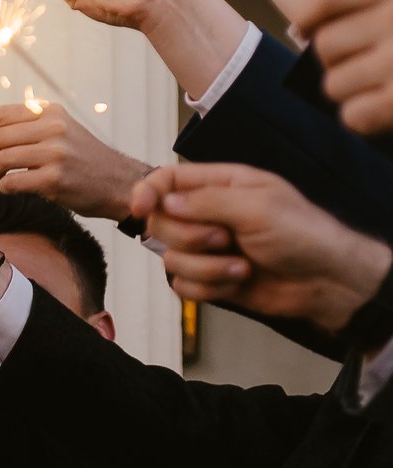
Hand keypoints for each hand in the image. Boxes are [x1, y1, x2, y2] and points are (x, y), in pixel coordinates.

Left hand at [0, 101, 153, 218]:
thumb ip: (24, 128)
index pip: (0, 114)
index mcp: (48, 112)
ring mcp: (54, 153)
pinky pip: (12, 183)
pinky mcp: (54, 179)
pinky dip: (5, 187)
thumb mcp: (58, 130)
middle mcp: (52, 128)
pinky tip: (11, 187)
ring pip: (0, 160)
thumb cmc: (81, 159)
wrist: (118, 182)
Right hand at [133, 161, 392, 331]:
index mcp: (223, 185)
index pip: (168, 180)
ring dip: (206, 268)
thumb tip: (165, 201)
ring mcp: (209, 248)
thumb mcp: (257, 207)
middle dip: (190, 237)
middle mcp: (211, 214)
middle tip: (225, 239)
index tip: (141, 210)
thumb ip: (207, 201)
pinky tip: (238, 283)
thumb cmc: (303, 235)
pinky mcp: (211, 278)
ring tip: (242, 267)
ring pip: (171, 258)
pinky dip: (209, 287)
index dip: (148, 192)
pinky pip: (183, 284)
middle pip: (162, 223)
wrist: (326, 282)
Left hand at [303, 0, 392, 138]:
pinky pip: (353, 115)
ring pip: (334, 84)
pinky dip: (363, 118)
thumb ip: (375, 7)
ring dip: (350, 93)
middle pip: (324, 45)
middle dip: (336, 62)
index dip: (308, 18)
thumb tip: (307, 35)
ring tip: (380, 89)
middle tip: (362, 68)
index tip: (307, 31)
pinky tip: (382, 112)